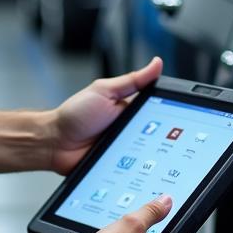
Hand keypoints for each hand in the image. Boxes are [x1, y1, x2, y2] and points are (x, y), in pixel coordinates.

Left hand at [49, 57, 161, 174]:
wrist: (54, 143)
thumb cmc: (75, 114)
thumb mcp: (105, 91)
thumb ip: (133, 80)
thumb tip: (157, 63)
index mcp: (131, 108)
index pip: (159, 107)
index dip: (170, 109)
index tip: (178, 109)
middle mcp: (132, 128)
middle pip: (158, 132)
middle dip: (162, 134)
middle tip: (159, 134)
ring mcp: (127, 148)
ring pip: (150, 152)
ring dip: (150, 152)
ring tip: (145, 149)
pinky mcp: (122, 166)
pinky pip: (136, 169)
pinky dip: (139, 169)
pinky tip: (139, 167)